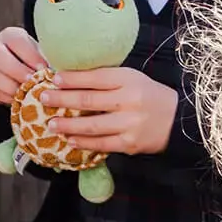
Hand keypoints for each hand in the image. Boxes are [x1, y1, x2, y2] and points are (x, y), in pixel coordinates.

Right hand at [0, 27, 48, 104]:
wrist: (24, 70)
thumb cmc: (36, 60)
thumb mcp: (42, 53)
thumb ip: (46, 59)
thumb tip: (54, 72)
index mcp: (9, 35)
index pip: (16, 41)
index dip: (30, 56)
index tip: (43, 68)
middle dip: (18, 71)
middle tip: (33, 81)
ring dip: (13, 87)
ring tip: (29, 93)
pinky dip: (9, 98)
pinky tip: (22, 98)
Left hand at [41, 68, 176, 155]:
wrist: (178, 120)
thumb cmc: (149, 96)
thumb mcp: (132, 79)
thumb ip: (107, 79)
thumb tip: (71, 78)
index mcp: (128, 80)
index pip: (95, 78)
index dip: (72, 79)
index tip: (53, 79)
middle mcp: (129, 100)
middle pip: (88, 101)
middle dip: (62, 100)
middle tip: (43, 99)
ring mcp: (129, 123)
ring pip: (92, 125)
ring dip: (68, 125)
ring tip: (51, 124)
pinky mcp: (130, 143)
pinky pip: (102, 144)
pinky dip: (84, 142)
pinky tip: (70, 140)